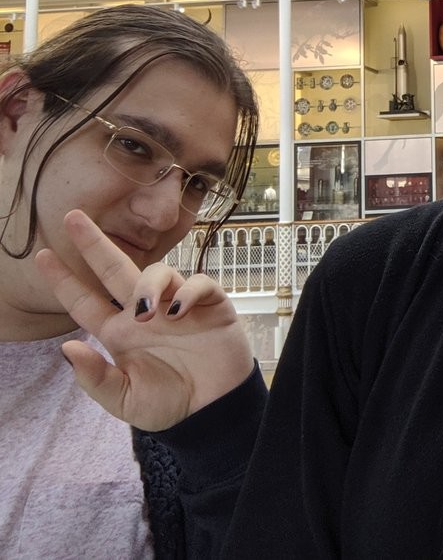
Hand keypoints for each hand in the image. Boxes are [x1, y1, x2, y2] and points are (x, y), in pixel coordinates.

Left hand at [36, 209, 254, 431]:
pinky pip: (199, 284)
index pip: (85, 301)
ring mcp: (178, 306)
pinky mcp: (211, 306)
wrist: (213, 411)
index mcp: (119, 333)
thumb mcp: (124, 399)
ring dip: (148, 283)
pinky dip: (188, 292)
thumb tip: (67, 346)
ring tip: (145, 311)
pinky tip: (179, 312)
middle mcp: (145, 313)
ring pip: (159, 272)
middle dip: (93, 243)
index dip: (64, 279)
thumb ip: (94, 377)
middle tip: (73, 218)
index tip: (41, 255)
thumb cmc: (168, 405)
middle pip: (115, 269)